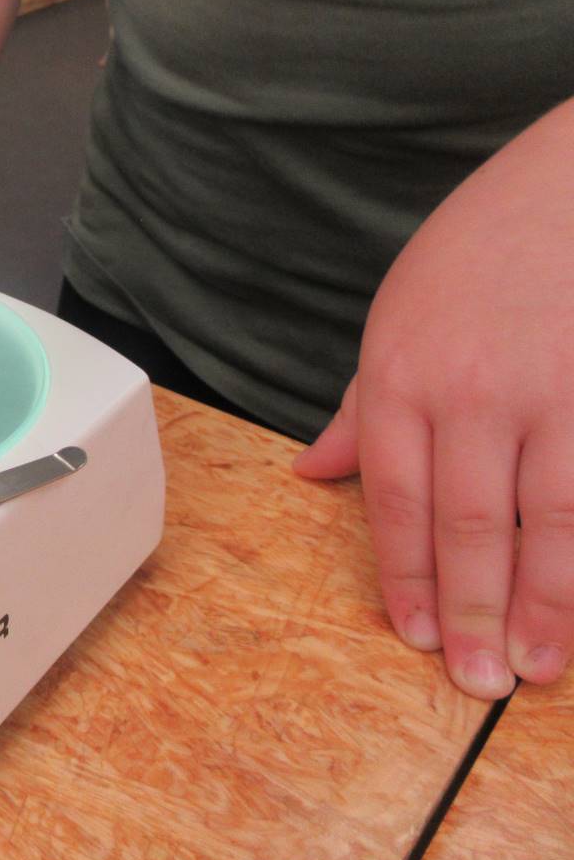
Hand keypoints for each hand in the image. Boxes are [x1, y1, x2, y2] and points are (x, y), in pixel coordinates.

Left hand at [295, 99, 573, 699]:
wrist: (571, 179)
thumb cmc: (478, 247)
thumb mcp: (396, 315)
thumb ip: (360, 407)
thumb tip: (310, 473)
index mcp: (403, 374)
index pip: (394, 497)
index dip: (407, 573)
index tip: (415, 632)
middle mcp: (473, 389)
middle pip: (469, 521)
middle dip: (472, 609)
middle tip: (475, 680)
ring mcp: (556, 390)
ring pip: (551, 518)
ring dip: (546, 603)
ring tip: (537, 665)